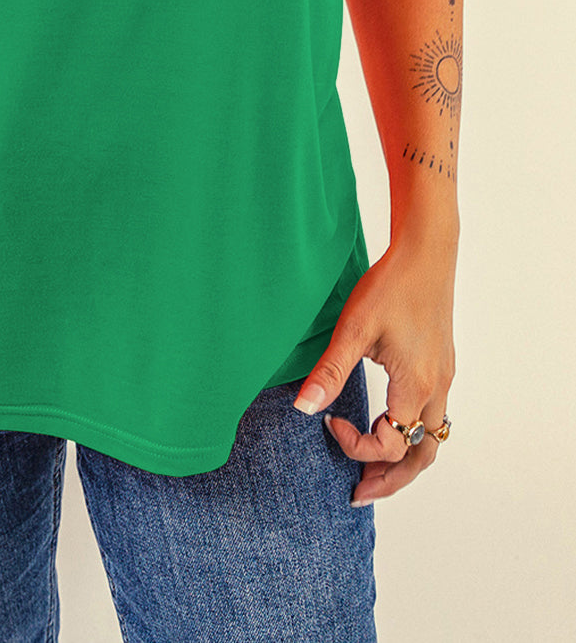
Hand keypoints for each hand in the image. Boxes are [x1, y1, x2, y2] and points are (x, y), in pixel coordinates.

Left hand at [292, 234, 456, 504]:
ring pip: (433, 440)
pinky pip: (435, 417)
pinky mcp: (442, 365)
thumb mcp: (354, 330)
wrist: (426, 254)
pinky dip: (415, 436)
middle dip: (389, 480)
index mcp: (414, 387)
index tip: (327, 421)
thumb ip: (329, 372)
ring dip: (405, 461)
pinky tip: (393, 426)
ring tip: (375, 472)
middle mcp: (436, 390)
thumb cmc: (390, 287)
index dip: (354, 445)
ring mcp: (443, 378)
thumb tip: (303, 409)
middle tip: (358, 492)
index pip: (388, 445)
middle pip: (420, 457)